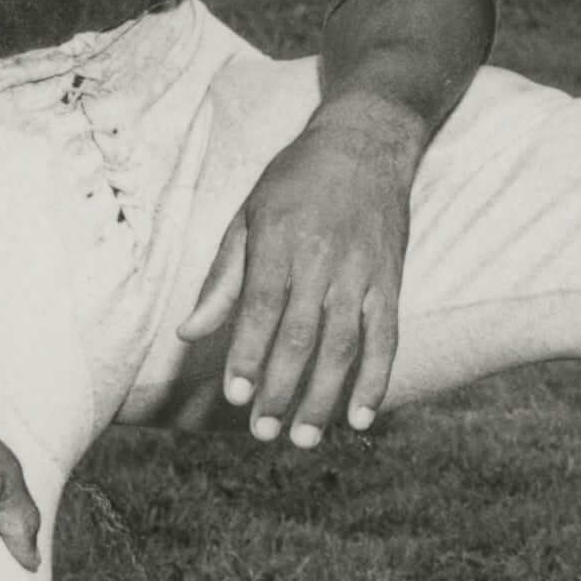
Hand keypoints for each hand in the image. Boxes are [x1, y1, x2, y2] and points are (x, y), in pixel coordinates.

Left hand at [175, 100, 422, 445]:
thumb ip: (222, 278)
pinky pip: (387, 338)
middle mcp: (324, 259)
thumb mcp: (248, 215)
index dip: (250, 352)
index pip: (263, 305)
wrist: (366, 143)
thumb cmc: (295, 181)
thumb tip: (189, 332)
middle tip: (262, 430)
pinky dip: (377, 379)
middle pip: (302, 334)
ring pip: (345, 344)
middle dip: (281, 387)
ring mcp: (362, 273)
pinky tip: (362, 417)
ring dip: (325, 395)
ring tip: (302, 436)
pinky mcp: (391, 282)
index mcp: (280, 239)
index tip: (236, 395)